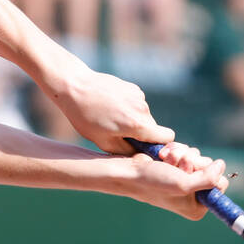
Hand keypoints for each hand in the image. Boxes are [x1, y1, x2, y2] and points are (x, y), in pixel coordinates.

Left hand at [50, 66, 174, 153]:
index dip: (158, 144)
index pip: (167, 137)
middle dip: (140, 133)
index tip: (145, 147)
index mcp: (137, 124)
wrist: (75, 86)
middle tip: (118, 134)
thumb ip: (126, 151)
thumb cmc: (85, 117)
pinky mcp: (133, 88)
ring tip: (109, 118)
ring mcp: (139, 96)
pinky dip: (127, 107)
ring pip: (143, 115)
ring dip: (132, 119)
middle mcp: (142, 109)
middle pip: (152, 127)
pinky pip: (136, 103)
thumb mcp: (103, 141)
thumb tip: (140, 157)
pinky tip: (110, 106)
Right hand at [121, 142, 228, 219]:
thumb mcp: (183, 184)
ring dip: (182, 154)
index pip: (220, 184)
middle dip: (192, 161)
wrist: (128, 171)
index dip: (207, 173)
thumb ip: (207, 178)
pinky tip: (163, 154)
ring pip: (198, 157)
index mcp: (197, 206)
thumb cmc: (153, 182)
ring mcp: (184, 179)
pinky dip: (176, 149)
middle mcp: (193, 194)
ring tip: (165, 160)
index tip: (187, 173)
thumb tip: (221, 166)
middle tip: (175, 165)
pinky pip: (187, 151)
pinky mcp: (176, 166)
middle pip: (210, 168)